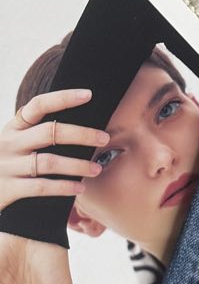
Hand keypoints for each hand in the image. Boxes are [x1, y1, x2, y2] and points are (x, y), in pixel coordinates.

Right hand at [0, 86, 109, 209]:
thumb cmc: (4, 164)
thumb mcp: (14, 143)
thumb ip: (35, 133)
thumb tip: (79, 128)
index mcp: (13, 128)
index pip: (38, 105)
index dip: (62, 98)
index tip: (88, 94)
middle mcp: (9, 143)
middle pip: (49, 132)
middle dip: (81, 134)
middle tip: (105, 138)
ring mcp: (7, 166)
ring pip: (49, 162)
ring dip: (78, 165)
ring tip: (97, 169)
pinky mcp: (7, 189)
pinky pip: (40, 187)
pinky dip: (63, 187)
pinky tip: (80, 188)